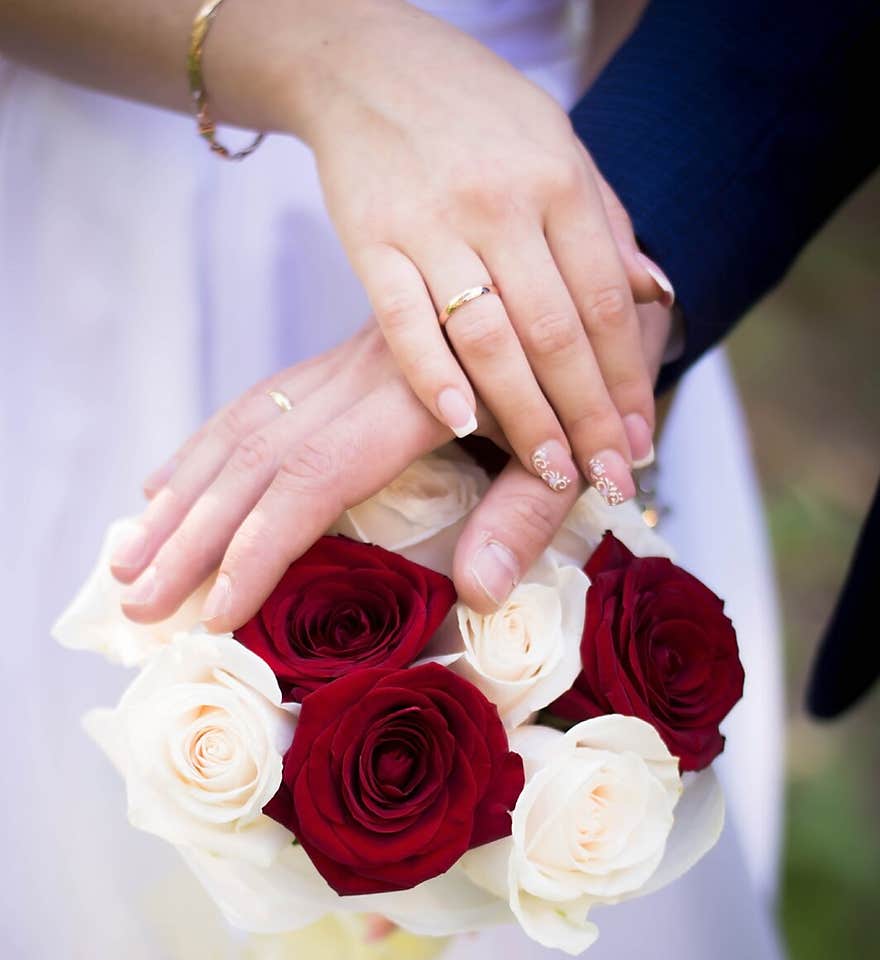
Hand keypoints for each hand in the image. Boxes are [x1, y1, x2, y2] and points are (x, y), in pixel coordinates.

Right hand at [111, 307, 671, 626]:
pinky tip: (162, 488)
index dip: (264, 548)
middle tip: (138, 602)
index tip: (220, 612)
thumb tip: (478, 593)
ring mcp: (342, 367)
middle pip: (257, 459)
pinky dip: (201, 453)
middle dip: (193, 536)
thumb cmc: (591, 375)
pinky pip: (253, 409)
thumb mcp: (579, 444)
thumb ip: (529, 513)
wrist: (586, 272)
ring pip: (242, 431)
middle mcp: (363, 375)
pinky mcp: (337, 368)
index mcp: (417, 397)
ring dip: (182, 499)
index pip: (316, 479)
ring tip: (127, 559)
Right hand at [279, 2, 671, 500]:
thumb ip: (603, 222)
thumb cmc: (473, 113)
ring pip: (490, 339)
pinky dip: (434, 378)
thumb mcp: (556, 145)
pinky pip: (405, 324)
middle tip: (610, 479)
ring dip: (526, 417)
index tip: (639, 441)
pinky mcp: (371, 242)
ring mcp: (433, 225)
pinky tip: (461, 426)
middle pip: (557, 334)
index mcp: (558, 180)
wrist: (366, 64)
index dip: (626, 379)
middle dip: (590, 417)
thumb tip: (658, 293)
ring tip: (553, 474)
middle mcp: (501, 203)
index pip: (605, 302)